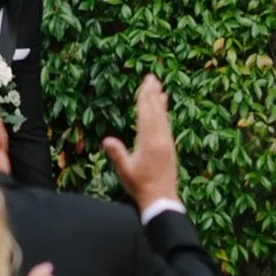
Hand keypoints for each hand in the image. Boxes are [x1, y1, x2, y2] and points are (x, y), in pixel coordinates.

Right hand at [102, 74, 179, 210]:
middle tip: (151, 76)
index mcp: (149, 142)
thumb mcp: (125, 171)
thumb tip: (106, 140)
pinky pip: (166, 124)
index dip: (145, 98)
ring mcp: (167, 142)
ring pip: (163, 116)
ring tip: (158, 86)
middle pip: (156, 111)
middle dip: (153, 93)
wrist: (161, 199)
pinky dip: (164, 113)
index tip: (145, 83)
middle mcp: (161, 138)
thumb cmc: (140, 186)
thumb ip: (117, 154)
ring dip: (159, 100)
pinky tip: (163, 108)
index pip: (146, 114)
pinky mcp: (170, 147)